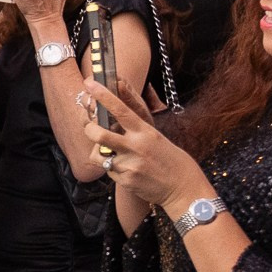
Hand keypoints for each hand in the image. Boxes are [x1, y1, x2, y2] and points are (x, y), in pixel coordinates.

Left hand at [78, 77, 200, 213]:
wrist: (183, 188)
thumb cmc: (170, 160)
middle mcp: (135, 147)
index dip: (102, 95)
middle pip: (99, 134)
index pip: (120, 110)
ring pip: (98, 155)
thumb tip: (112, 119)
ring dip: (99, 153)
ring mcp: (129, 165)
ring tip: (110, 154)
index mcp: (145, 132)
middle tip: (89, 126)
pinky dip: (111, 169)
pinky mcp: (125, 181)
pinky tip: (126, 170)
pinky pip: (108, 172)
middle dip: (88, 128)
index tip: (89, 83)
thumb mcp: (156, 138)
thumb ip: (135, 130)